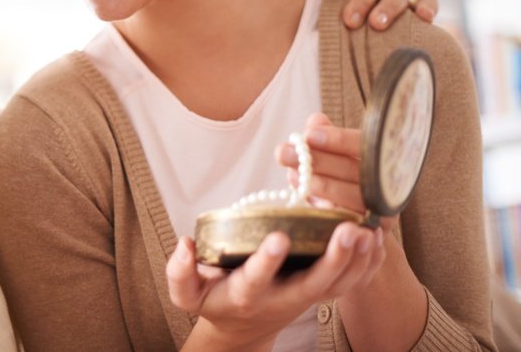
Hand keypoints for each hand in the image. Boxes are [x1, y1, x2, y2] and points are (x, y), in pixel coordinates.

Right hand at [168, 224, 385, 349]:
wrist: (244, 328)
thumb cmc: (215, 300)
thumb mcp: (187, 293)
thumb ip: (180, 271)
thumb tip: (184, 243)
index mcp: (246, 295)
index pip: (257, 279)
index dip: (267, 261)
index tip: (278, 237)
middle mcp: (282, 298)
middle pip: (314, 283)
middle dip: (334, 258)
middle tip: (349, 231)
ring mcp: (306, 297)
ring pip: (340, 284)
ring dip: (358, 259)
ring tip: (369, 229)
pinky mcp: (322, 293)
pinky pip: (352, 283)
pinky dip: (369, 263)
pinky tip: (378, 238)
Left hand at [276, 113, 398, 230]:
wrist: (357, 223)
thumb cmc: (343, 179)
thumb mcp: (334, 156)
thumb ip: (327, 138)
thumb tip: (316, 120)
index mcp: (387, 159)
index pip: (367, 145)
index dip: (338, 140)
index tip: (308, 135)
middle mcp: (392, 185)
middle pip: (359, 172)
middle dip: (319, 161)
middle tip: (283, 153)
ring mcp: (384, 211)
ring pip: (355, 198)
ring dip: (321, 186)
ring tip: (291, 175)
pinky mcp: (372, 234)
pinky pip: (350, 223)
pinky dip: (326, 211)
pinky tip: (305, 200)